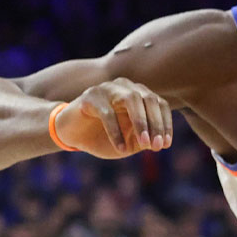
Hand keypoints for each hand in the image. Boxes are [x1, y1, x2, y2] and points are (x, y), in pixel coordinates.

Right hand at [55, 79, 173, 157]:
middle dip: (156, 123)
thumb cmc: (103, 137)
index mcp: (138, 95)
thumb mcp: (128, 142)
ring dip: (141, 122)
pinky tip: (120, 149)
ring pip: (131, 98)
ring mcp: (108, 88)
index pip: (159, 104)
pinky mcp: (90, 96)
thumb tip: (158, 142)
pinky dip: (116, 132)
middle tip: (156, 146)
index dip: (165, 123)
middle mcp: (126, 87)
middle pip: (148, 99)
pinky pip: (107, 113)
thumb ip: (143, 141)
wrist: (71, 134)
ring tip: (144, 144)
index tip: (165, 144)